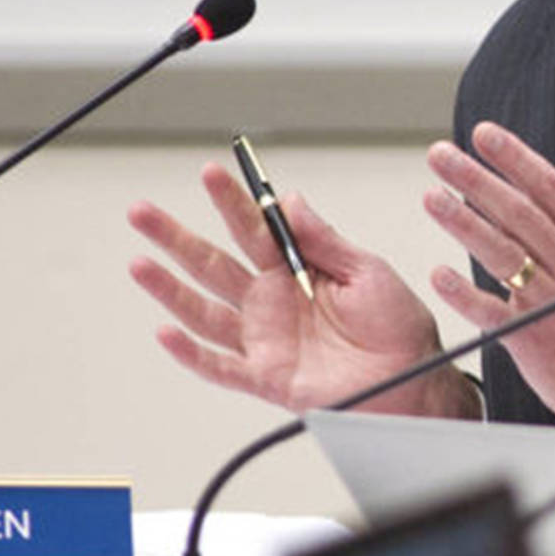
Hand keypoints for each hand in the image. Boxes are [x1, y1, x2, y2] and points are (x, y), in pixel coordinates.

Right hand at [129, 162, 471, 416]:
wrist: (414, 382)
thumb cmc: (399, 328)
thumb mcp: (367, 271)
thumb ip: (325, 239)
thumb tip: (290, 200)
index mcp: (296, 270)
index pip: (253, 230)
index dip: (232, 203)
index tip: (211, 173)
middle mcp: (272, 302)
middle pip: (213, 263)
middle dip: (176, 238)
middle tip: (142, 212)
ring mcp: (264, 339)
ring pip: (204, 310)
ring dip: (170, 289)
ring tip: (140, 262)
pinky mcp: (266, 376)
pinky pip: (220, 366)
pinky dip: (191, 353)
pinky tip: (165, 331)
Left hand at [422, 122, 554, 444]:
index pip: (550, 187)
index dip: (515, 158)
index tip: (483, 134)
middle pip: (520, 214)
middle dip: (476, 180)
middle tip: (440, 157)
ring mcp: (552, 300)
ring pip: (504, 255)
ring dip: (464, 224)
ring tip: (432, 199)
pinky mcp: (532, 337)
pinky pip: (493, 312)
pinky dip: (465, 294)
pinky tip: (440, 274)